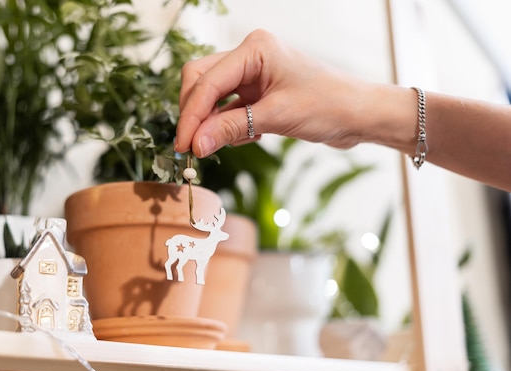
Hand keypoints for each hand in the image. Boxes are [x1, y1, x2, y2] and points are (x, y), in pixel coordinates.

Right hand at [174, 29, 369, 156]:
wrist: (359, 114)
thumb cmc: (329, 105)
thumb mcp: (277, 117)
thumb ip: (232, 129)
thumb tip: (197, 145)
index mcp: (254, 49)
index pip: (206, 81)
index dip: (191, 115)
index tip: (184, 145)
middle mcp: (249, 57)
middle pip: (201, 82)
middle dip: (195, 114)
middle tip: (192, 147)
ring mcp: (252, 75)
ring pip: (212, 97)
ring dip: (212, 123)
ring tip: (229, 142)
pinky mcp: (257, 93)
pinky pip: (227, 110)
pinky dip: (229, 127)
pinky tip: (250, 137)